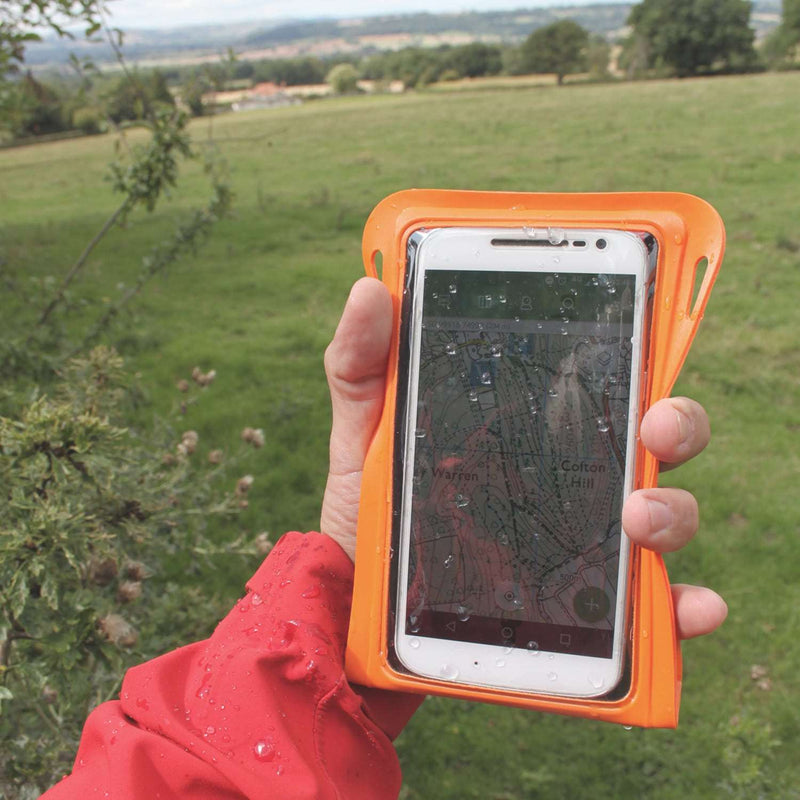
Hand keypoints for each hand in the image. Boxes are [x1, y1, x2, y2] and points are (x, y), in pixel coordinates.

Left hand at [321, 277, 726, 639]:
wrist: (356, 609)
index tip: (636, 327)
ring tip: (637, 518)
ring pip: (665, 518)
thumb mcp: (364, 434)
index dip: (633, 351)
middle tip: (655, 426)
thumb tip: (368, 288)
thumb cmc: (366, 515)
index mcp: (530, 433)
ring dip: (672, 513)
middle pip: (653, 443)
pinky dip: (680, 608)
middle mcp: (571, 484)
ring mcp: (584, 547)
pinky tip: (686, 606)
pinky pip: (651, 612)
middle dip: (676, 425)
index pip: (599, 383)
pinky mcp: (582, 612)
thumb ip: (364, 365)